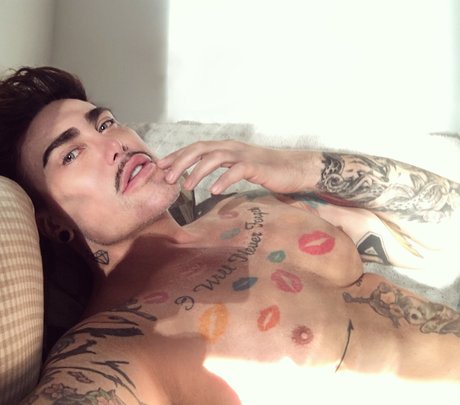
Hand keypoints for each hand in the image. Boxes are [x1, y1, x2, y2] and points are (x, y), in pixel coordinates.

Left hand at [157, 140, 317, 193]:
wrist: (295, 168)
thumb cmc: (267, 170)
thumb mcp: (240, 166)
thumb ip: (222, 167)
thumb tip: (201, 177)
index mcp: (226, 147)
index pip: (196, 148)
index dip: (177, 155)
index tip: (161, 166)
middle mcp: (232, 147)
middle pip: (200, 148)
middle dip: (181, 161)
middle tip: (167, 177)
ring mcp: (244, 155)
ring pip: (215, 157)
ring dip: (197, 171)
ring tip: (186, 186)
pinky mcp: (257, 166)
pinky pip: (236, 171)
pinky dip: (223, 179)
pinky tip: (213, 191)